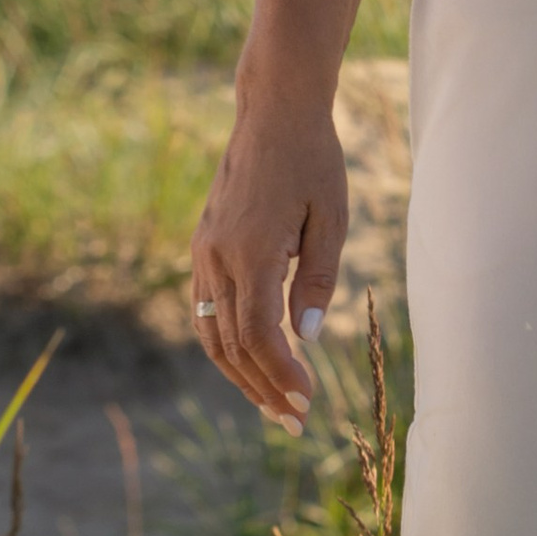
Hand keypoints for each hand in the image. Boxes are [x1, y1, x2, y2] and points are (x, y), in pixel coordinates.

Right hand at [190, 82, 348, 428]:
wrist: (272, 112)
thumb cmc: (313, 161)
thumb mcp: (332, 219)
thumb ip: (319, 281)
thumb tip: (307, 338)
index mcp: (252, 250)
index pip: (258, 335)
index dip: (280, 376)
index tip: (307, 403)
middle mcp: (218, 256)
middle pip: (231, 344)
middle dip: (262, 389)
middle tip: (294, 423)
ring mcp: (204, 252)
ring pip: (210, 333)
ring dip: (240, 375)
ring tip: (272, 406)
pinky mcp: (203, 246)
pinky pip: (205, 310)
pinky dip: (226, 345)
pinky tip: (252, 362)